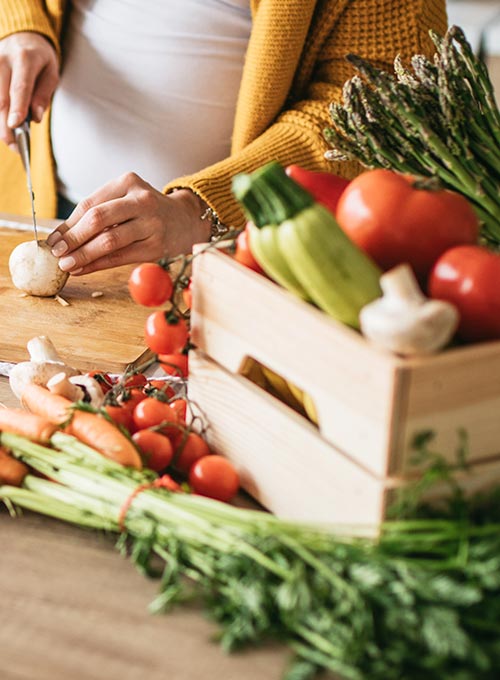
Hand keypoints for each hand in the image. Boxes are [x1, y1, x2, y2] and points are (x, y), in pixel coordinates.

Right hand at [0, 32, 58, 149]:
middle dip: (6, 125)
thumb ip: (43, 94)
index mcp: (25, 58)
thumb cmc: (39, 58)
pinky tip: (3, 126)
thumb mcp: (51, 73)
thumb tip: (35, 117)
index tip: (15, 126)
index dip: (17, 108)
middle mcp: (2, 58)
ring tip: (10, 140)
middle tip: (15, 146)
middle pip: (1, 98)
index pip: (20, 87)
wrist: (20, 35)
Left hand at [46, 172, 211, 274]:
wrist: (187, 221)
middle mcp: (141, 201)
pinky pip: (120, 257)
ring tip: (67, 264)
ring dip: (83, 254)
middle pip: (98, 219)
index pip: (89, 204)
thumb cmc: (148, 212)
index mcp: (128, 182)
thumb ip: (98, 212)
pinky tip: (84, 269)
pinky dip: (98, 265)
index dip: (67, 224)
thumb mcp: (126, 200)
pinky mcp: (156, 246)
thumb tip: (61, 236)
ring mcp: (151, 224)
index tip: (52, 239)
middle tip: (56, 252)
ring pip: (109, 240)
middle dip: (73, 238)